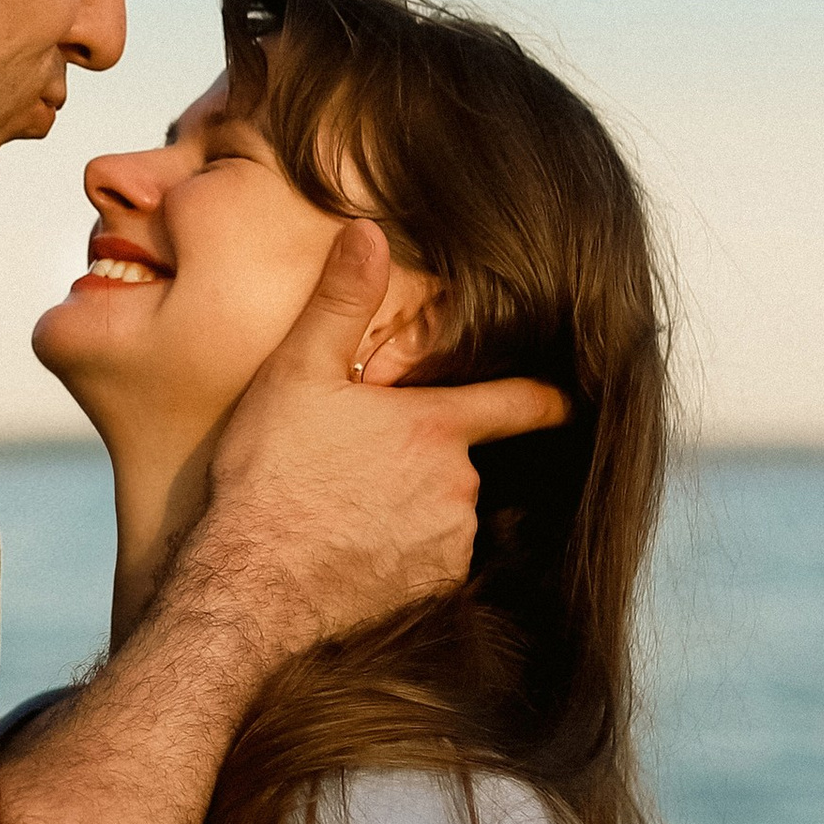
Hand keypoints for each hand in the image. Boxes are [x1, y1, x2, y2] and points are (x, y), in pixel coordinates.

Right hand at [201, 223, 568, 652]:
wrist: (250, 588)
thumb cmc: (269, 477)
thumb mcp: (295, 375)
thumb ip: (340, 302)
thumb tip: (368, 232)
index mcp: (436, 427)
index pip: (525, 402)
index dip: (552, 397)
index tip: (573, 397)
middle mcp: (458, 486)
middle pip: (463, 460)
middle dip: (426, 455)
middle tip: (361, 461)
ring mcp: (448, 545)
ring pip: (445, 512)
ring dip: (413, 506)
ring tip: (346, 508)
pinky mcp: (430, 592)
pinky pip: (430, 562)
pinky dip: (402, 554)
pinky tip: (350, 551)